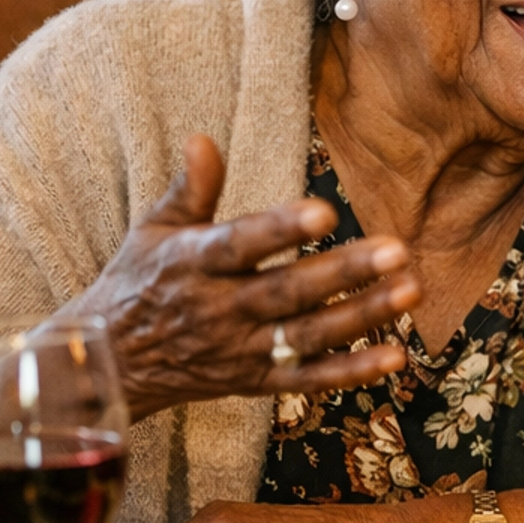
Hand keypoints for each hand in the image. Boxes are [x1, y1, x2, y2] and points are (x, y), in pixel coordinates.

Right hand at [68, 135, 420, 420]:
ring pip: (308, 335)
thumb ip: (189, 189)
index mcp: (192, 265)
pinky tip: (395, 355)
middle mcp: (218, 311)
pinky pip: (308, 379)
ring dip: (363, 315)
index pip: (241, 246)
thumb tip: (204, 139)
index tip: (327, 211)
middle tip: (398, 249)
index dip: (282, 230)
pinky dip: (352, 371)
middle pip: (288, 292)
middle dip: (345, 272)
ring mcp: (239, 352)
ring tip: (411, 289)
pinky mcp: (254, 383)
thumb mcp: (154, 231)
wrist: (112, 366)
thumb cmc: (139, 283)